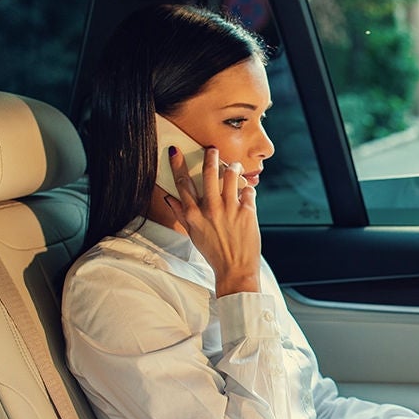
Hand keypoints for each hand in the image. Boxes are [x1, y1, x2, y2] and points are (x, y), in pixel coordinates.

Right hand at [164, 145, 260, 296]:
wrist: (235, 270)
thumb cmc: (213, 252)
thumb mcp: (193, 234)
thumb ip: (181, 215)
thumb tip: (169, 199)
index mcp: (194, 214)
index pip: (182, 183)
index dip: (177, 164)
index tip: (175, 151)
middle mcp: (210, 209)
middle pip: (208, 173)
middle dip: (210, 157)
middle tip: (212, 149)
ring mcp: (230, 209)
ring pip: (230, 176)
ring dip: (232, 167)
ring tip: (233, 165)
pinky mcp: (247, 212)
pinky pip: (248, 190)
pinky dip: (248, 188)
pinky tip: (246, 191)